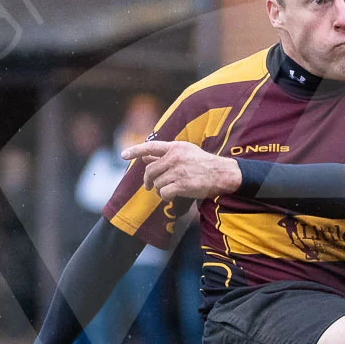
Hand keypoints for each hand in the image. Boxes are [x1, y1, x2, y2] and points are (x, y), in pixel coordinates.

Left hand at [121, 140, 240, 201]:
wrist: (221, 174)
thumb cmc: (203, 163)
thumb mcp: (185, 153)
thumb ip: (164, 155)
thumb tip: (145, 157)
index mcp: (175, 147)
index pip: (150, 147)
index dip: (135, 150)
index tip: (123, 155)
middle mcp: (175, 158)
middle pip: (150, 170)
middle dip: (147, 180)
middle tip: (149, 186)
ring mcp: (178, 171)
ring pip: (157, 183)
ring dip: (160, 189)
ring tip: (168, 190)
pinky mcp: (182, 185)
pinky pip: (164, 193)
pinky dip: (165, 197)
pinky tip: (171, 196)